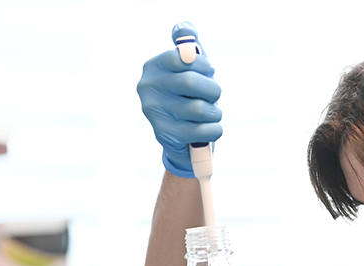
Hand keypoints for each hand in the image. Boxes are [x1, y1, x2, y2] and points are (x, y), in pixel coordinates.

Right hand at [137, 22, 222, 177]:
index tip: (209, 72)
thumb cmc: (188, 97)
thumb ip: (188, 47)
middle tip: (214, 96)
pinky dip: (215, 129)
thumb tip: (184, 29)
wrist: (180, 137)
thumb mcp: (188, 69)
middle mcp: (148, 89)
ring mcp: (155, 113)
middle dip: (212, 90)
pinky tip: (210, 128)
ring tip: (212, 113)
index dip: (203, 65)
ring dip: (215, 112)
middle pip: (190, 83)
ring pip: (200, 109)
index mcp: (153, 67)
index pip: (182, 56)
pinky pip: (205, 130)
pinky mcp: (166, 136)